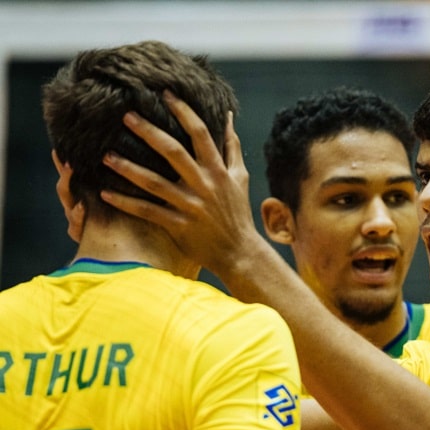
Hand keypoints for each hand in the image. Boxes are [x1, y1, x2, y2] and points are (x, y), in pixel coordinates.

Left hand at [100, 91, 264, 277]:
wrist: (240, 252)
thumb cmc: (237, 213)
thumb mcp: (240, 177)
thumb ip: (232, 146)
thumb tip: (228, 117)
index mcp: (218, 170)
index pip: (200, 134)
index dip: (183, 112)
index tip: (165, 94)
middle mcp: (204, 185)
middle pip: (173, 152)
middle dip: (149, 132)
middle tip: (126, 116)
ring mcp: (191, 206)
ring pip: (155, 183)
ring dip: (129, 168)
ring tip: (106, 155)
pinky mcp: (179, 226)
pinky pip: (148, 212)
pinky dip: (126, 203)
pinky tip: (105, 192)